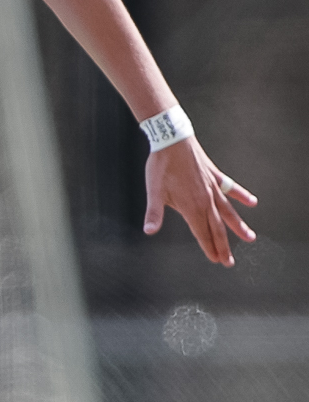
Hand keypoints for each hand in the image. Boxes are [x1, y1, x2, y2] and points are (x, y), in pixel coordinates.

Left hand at [143, 138, 257, 265]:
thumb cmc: (161, 166)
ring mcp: (213, 187)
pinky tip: (252, 202)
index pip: (202, 233)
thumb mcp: (154, 192)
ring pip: (228, 211)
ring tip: (250, 238)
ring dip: (238, 226)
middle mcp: (206, 199)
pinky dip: (241, 195)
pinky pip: (231, 188)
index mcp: (192, 206)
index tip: (217, 260)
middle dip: (223, 246)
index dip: (209, 248)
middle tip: (229, 262)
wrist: (173, 140)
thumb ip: (154, 213)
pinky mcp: (215, 175)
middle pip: (217, 227)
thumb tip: (149, 231)